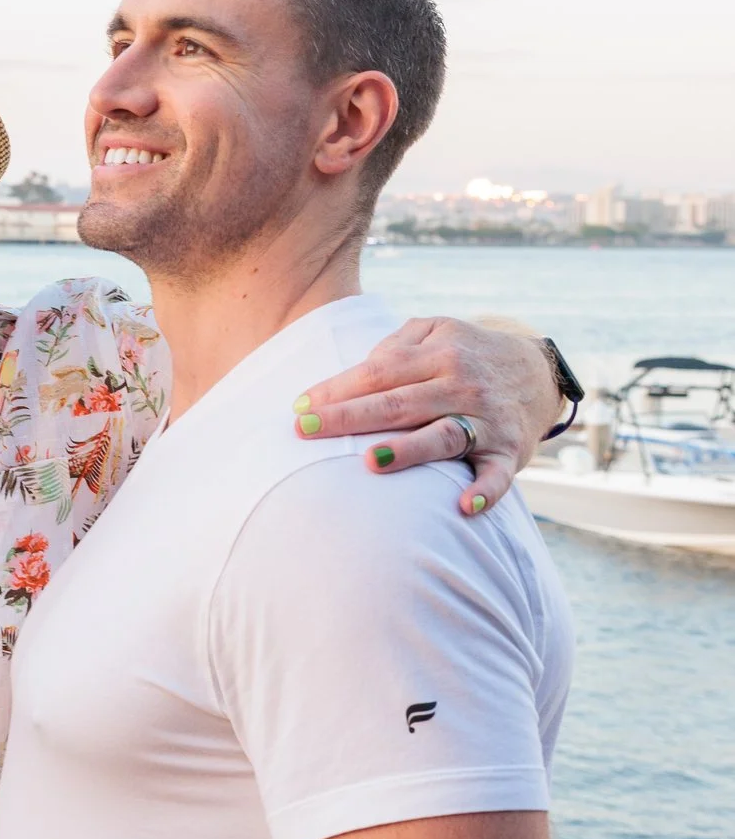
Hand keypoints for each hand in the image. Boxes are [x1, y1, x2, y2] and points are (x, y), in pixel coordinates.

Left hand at [295, 317, 562, 516]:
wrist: (539, 371)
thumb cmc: (466, 355)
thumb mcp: (436, 331)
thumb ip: (396, 346)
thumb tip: (351, 378)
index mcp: (438, 354)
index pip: (377, 373)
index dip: (336, 390)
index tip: (298, 409)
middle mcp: (461, 385)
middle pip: (398, 403)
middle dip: (349, 418)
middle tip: (305, 431)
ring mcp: (486, 420)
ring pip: (442, 436)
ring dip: (407, 450)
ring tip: (369, 461)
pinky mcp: (510, 452)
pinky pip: (498, 475)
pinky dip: (485, 491)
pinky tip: (462, 506)